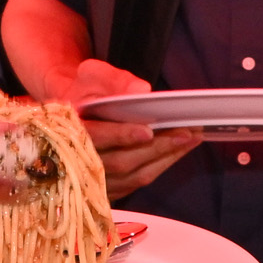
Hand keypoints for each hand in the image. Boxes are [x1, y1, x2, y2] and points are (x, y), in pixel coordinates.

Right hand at [55, 57, 197, 199]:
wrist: (72, 111)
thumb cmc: (84, 91)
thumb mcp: (92, 74)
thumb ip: (113, 80)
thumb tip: (142, 91)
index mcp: (70, 130)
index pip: (95, 138)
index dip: (121, 136)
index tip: (148, 131)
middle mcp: (78, 160)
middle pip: (120, 162)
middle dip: (156, 148)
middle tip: (186, 133)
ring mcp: (92, 180)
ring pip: (132, 177)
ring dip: (165, 158)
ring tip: (191, 138)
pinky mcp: (107, 189)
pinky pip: (136, 184)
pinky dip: (160, 166)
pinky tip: (178, 150)